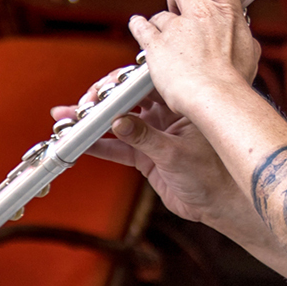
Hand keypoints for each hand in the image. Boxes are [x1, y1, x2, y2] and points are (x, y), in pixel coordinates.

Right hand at [52, 85, 255, 232]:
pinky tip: (78, 143)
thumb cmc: (212, 173)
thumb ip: (146, 138)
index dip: (121, 83)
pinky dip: (98, 145)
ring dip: (92, 121)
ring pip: (117, 121)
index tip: (101, 91)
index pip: (146, 82)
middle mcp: (166, 114)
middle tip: (81, 106)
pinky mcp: (145, 156)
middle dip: (101, 100)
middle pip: (127, 98)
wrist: (220, 203)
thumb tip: (117, 121)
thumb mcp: (176, 154)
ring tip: (66, 119)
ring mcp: (154, 134)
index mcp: (180, 102)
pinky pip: (117, 147)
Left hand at [127, 0, 261, 115]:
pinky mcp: (156, 44)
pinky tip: (138, 25)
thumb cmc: (235, 80)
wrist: (216, 97)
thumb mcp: (249, 53)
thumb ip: (243, 37)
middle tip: (180, 8)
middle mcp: (201, 12)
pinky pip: (141, 26)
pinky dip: (139, 26)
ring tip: (163, 34)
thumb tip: (244, 35)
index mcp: (227, 10)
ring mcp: (176, 27)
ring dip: (161, 24)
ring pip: (161, 14)